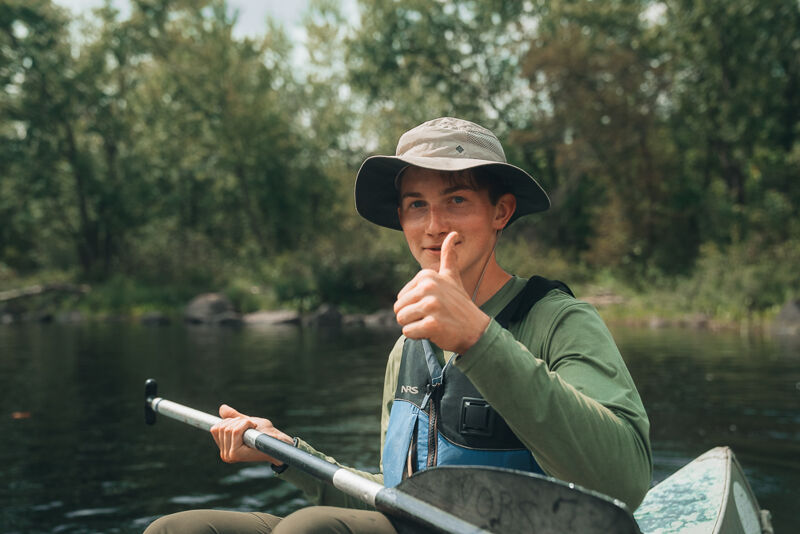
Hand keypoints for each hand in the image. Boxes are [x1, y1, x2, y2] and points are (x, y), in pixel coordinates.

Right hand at [210, 404, 293, 464]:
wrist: (277, 441)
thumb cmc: (265, 433)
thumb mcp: (246, 422)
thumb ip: (233, 417)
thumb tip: (222, 408)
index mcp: (225, 448)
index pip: (215, 428)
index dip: (230, 421)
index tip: (244, 425)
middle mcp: (224, 454)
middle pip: (222, 427)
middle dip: (238, 422)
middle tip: (251, 428)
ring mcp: (229, 455)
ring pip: (229, 428)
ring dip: (244, 423)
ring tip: (254, 430)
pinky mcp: (236, 454)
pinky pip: (236, 431)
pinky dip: (246, 425)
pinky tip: (254, 430)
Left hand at [394, 232, 489, 353]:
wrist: (475, 329)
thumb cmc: (459, 305)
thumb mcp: (453, 277)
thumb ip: (448, 257)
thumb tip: (453, 234)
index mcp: (427, 275)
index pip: (401, 298)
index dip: (414, 306)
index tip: (434, 305)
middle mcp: (428, 287)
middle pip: (398, 310)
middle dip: (413, 318)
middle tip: (433, 316)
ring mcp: (431, 306)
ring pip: (402, 321)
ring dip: (415, 326)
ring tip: (434, 322)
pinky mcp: (432, 325)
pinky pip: (408, 332)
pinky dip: (419, 336)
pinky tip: (434, 332)